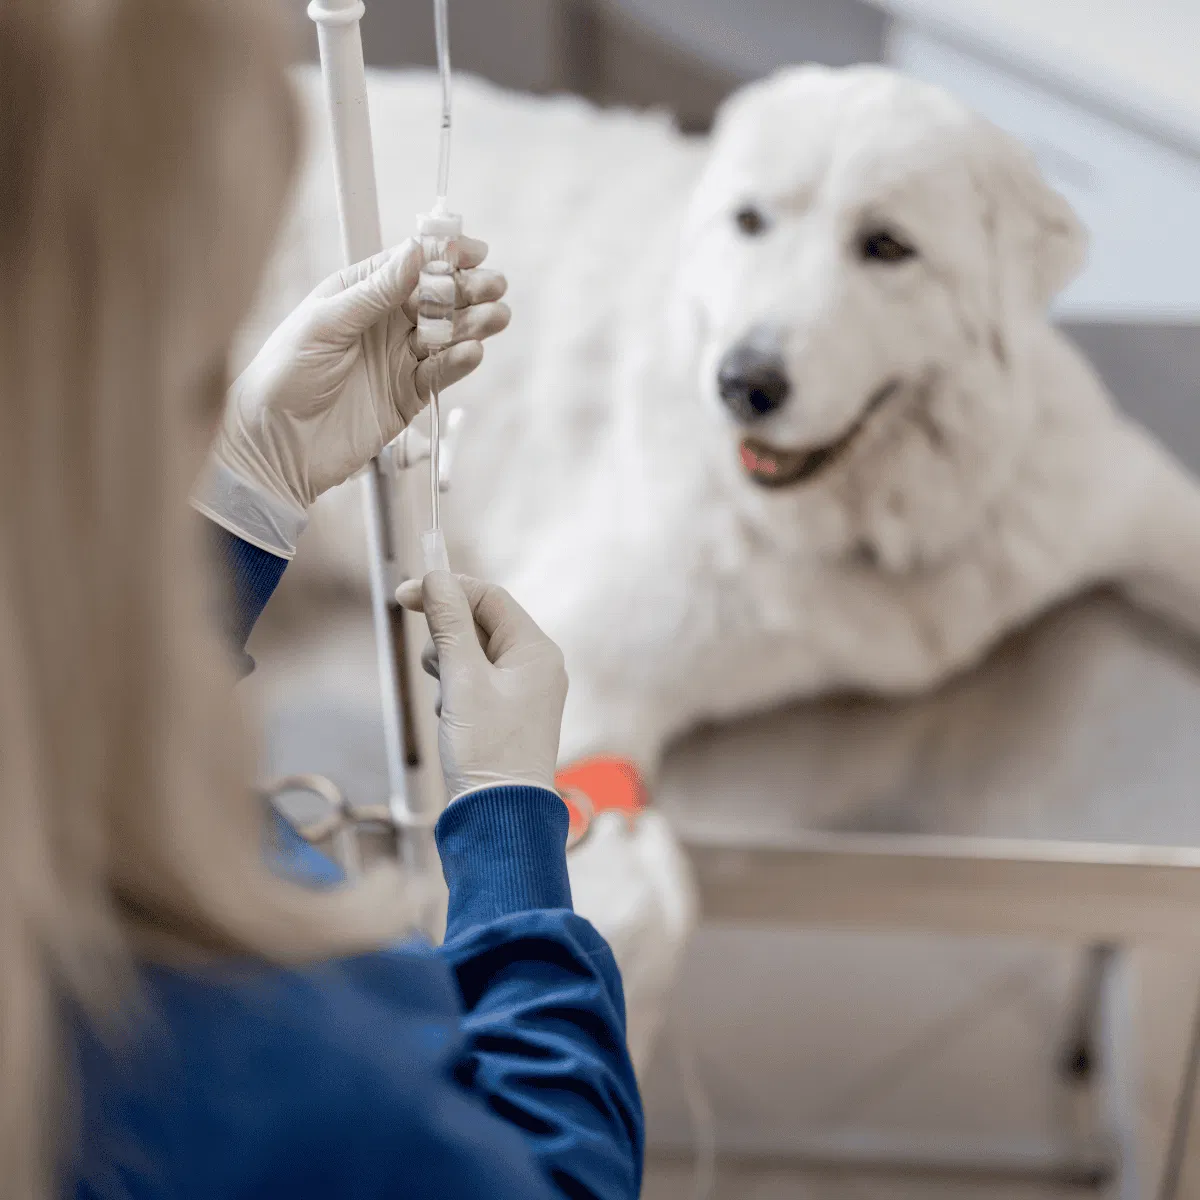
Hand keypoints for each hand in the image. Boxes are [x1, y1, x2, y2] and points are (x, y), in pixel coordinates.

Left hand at [194, 237, 508, 555]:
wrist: (276, 443)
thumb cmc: (284, 374)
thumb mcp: (327, 323)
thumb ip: (375, 291)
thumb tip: (416, 252)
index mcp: (358, 293)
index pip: (409, 265)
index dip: (443, 255)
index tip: (473, 250)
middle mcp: (382, 322)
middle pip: (437, 299)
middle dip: (468, 290)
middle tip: (494, 285)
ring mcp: (397, 359)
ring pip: (446, 335)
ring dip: (472, 324)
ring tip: (497, 317)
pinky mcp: (407, 396)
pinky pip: (440, 375)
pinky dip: (458, 363)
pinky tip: (472, 352)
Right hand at [396, 573, 567, 802]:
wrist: (498, 818)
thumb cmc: (487, 751)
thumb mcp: (462, 680)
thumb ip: (449, 625)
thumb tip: (436, 578)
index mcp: (537, 651)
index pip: (490, 597)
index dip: (447, 590)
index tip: (405, 594)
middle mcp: (536, 666)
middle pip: (480, 623)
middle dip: (447, 638)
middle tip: (436, 667)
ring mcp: (522, 691)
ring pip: (471, 653)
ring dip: (448, 668)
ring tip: (450, 704)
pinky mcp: (505, 713)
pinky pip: (473, 682)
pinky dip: (454, 692)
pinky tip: (453, 720)